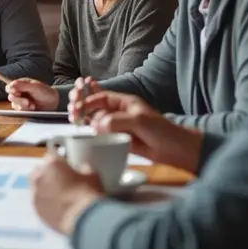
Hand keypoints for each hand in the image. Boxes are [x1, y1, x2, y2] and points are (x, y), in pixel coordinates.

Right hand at [5, 78, 58, 110]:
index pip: (10, 86)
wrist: (53, 103)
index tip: (15, 92)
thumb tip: (11, 85)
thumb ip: (22, 86)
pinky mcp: (23, 109)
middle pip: (11, 96)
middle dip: (19, 100)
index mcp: (21, 84)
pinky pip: (19, 111)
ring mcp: (21, 101)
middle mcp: (20, 92)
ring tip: (33, 106)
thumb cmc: (45, 92)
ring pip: (14, 105)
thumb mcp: (35, 87)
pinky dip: (25, 110)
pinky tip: (32, 109)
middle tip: (27, 102)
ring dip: (23, 106)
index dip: (10, 89)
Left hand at [30, 156, 101, 233]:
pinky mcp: (37, 210)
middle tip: (59, 180)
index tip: (65, 166)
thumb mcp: (92, 176)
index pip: (51, 156)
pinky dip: (45, 203)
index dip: (59, 161)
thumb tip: (84, 169)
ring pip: (37, 188)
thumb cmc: (88, 194)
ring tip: (58, 196)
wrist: (82, 219)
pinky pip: (39, 203)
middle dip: (47, 174)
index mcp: (53, 164)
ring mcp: (36, 194)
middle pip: (39, 171)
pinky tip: (56, 208)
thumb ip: (85, 170)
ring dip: (45, 189)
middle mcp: (40, 177)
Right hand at [74, 88, 202, 171]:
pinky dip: (93, 133)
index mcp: (126, 103)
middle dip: (83, 106)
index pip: (102, 98)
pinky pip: (103, 135)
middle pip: (96, 107)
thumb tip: (95, 125)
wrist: (176, 151)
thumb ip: (116, 121)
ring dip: (85, 119)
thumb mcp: (139, 121)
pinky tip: (85, 132)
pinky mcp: (120, 139)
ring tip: (74, 118)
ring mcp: (120, 126)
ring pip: (97, 121)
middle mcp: (120, 113)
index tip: (77, 106)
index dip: (89, 101)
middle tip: (71, 109)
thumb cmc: (162, 131)